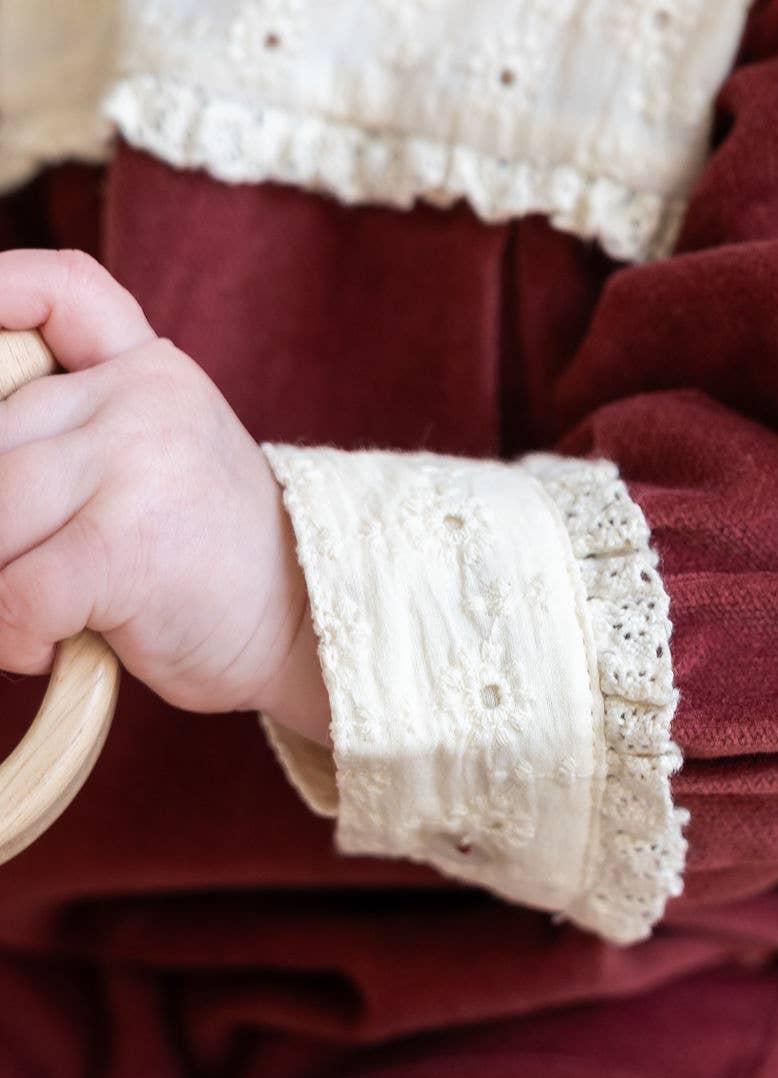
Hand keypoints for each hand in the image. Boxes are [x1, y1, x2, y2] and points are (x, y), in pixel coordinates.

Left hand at [0, 249, 329, 744]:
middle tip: (24, 569)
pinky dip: (11, 635)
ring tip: (32, 614)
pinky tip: (42, 645)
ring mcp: (137, 465)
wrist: (304, 628)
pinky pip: (14, 591)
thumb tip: (0, 470)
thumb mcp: (161, 461)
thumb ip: (83, 430)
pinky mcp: (125, 548)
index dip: (2, 289)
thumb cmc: (212, 562)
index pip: (64, 292)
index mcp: (149, 372)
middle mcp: (142, 401)